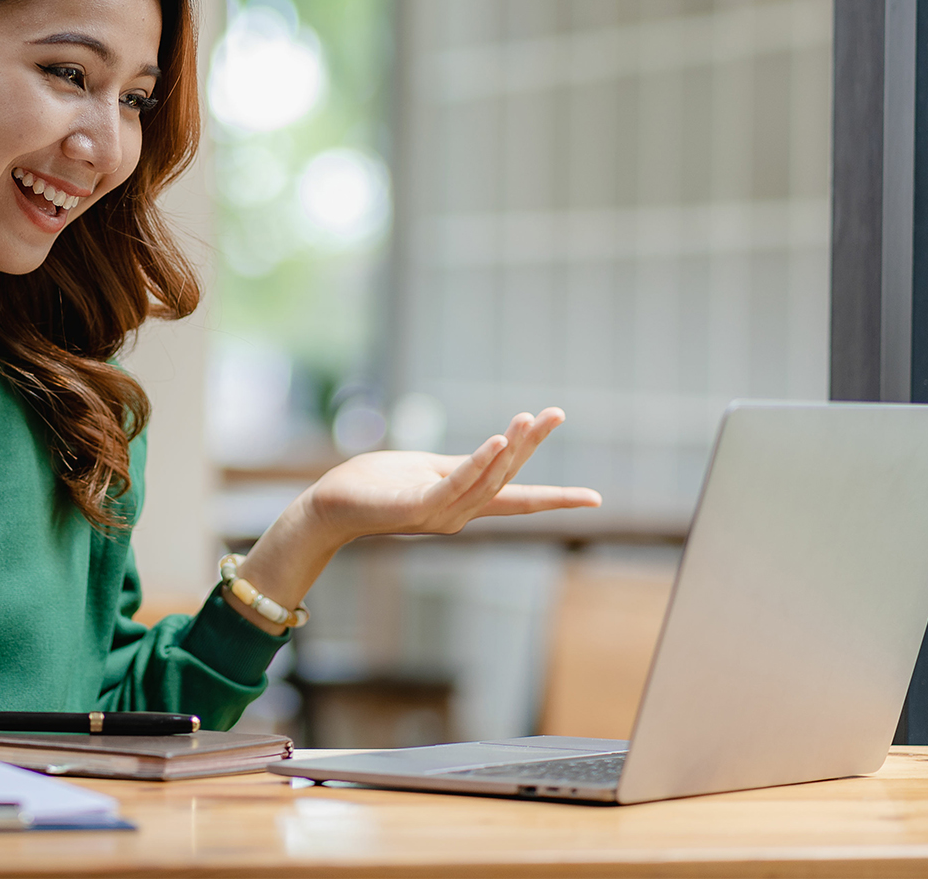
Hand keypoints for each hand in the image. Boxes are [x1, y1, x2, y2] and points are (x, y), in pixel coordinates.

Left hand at [303, 408, 600, 544]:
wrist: (330, 506)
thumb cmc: (375, 486)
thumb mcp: (428, 470)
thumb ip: (461, 467)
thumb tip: (495, 453)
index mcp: (464, 502)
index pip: (519, 499)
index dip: (557, 498)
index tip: (596, 498)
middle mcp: (458, 513)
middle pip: (507, 478)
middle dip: (532, 445)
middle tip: (556, 413)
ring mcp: (439, 514)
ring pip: (486, 479)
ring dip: (511, 447)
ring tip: (530, 418)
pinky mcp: (415, 508)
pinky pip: (454, 483)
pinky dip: (478, 463)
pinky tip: (498, 441)